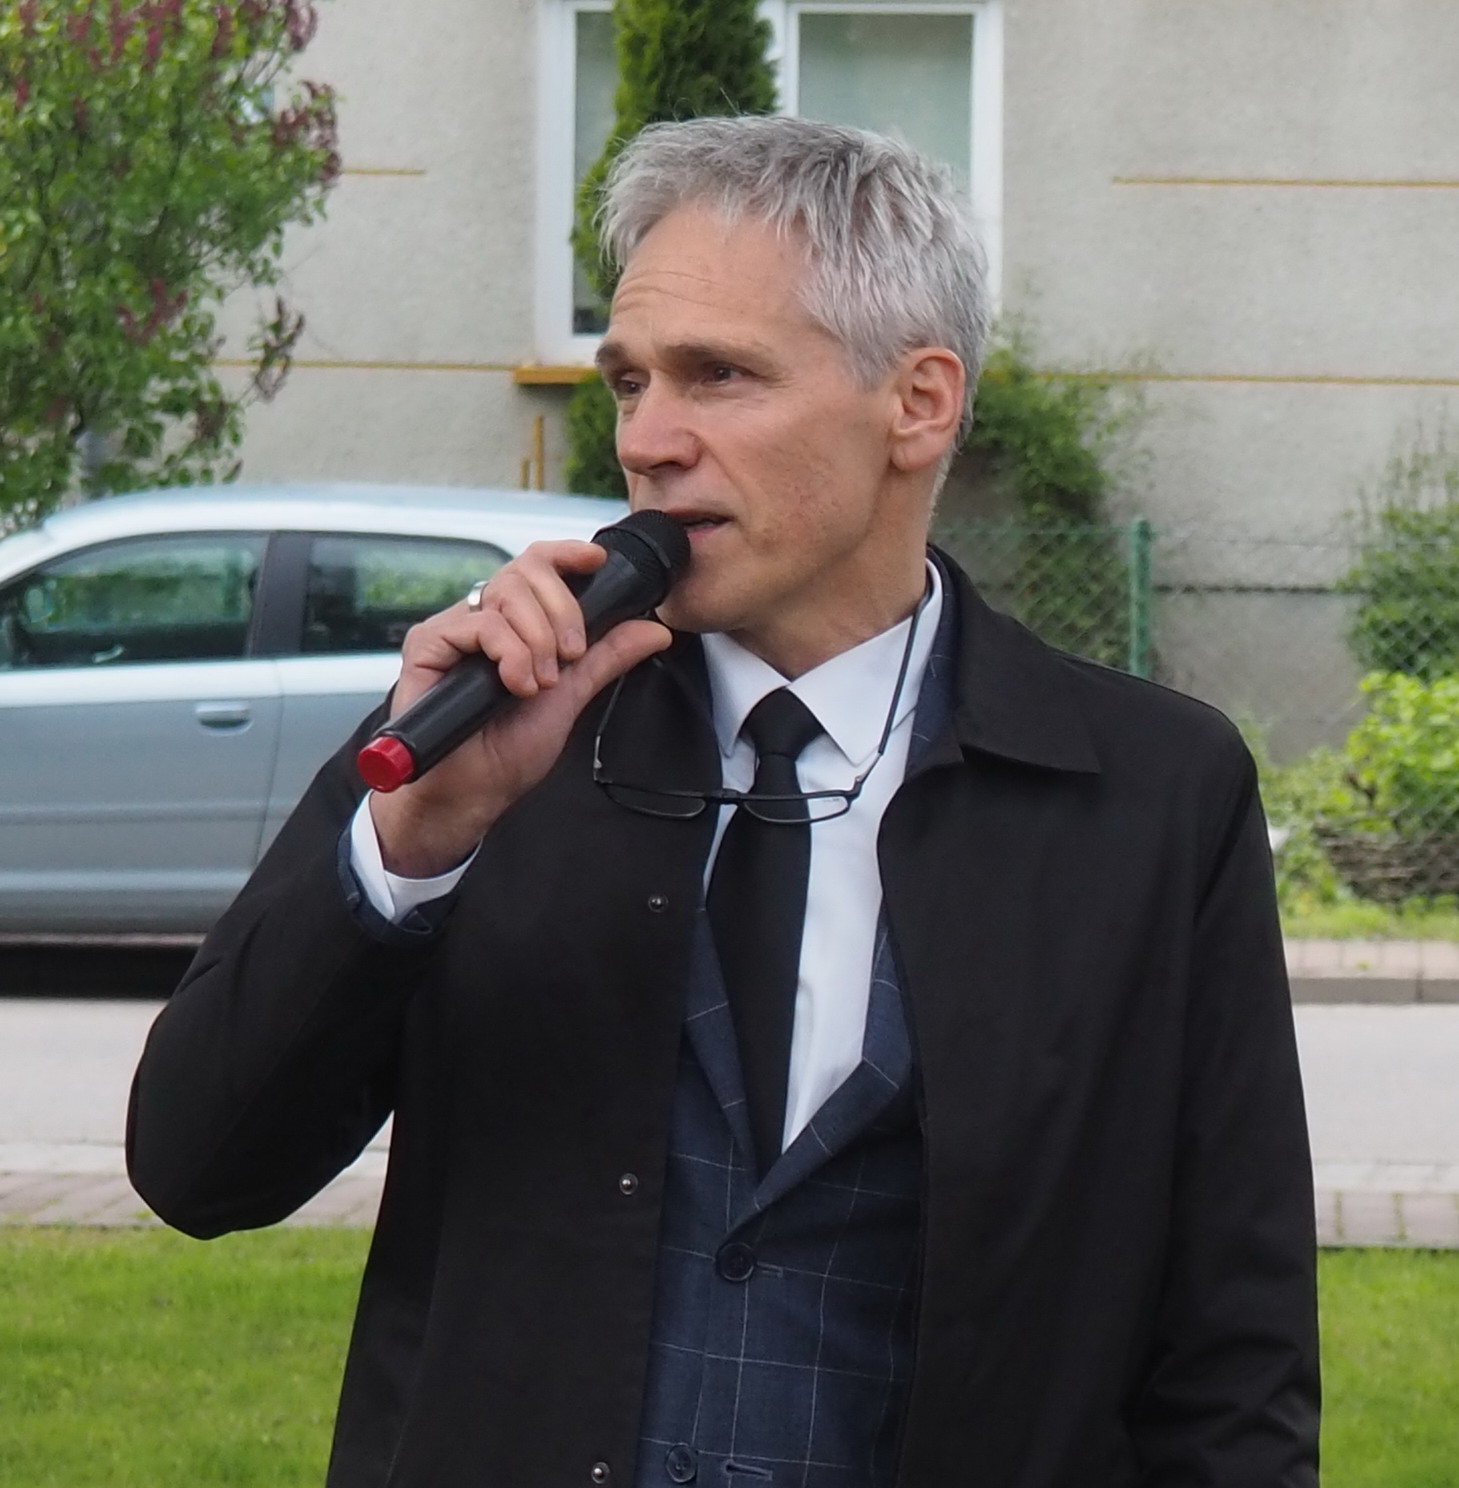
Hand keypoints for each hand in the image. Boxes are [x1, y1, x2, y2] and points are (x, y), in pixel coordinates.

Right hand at [369, 539, 671, 875]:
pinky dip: (509, 653)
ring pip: (506, 593)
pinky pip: (479, 623)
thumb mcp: (570, 698)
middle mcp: (483, 620)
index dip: (567, 555)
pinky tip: (516, 685)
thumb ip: (605, 658)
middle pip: (526, 572)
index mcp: (515, 626)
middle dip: (561, 612)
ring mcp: (454, 629)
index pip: (538, 567)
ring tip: (539, 684)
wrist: (469, 794)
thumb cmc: (505, 752)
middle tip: (569, 658)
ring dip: (537, 639)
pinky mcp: (427, 643)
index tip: (596, 560)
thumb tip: (653, 630)